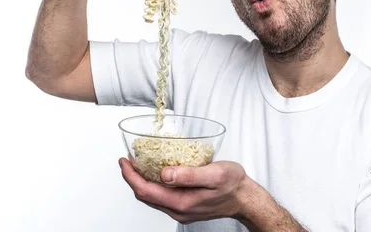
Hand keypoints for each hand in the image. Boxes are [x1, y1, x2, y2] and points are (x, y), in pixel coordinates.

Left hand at [119, 157, 251, 224]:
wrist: (245, 199)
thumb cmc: (233, 185)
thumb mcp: (214, 174)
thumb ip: (189, 175)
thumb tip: (165, 173)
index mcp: (182, 202)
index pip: (145, 191)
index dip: (131, 176)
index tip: (124, 161)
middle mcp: (178, 209)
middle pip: (145, 196)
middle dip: (132, 178)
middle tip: (127, 160)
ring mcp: (181, 210)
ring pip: (153, 197)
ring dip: (142, 181)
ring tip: (138, 164)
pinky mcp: (185, 206)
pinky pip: (162, 197)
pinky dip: (154, 185)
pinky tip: (156, 173)